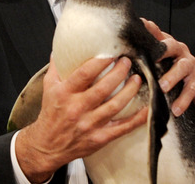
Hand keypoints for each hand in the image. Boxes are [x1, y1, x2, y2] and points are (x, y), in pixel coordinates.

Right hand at [15, 55, 147, 182]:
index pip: (84, 74)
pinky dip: (137, 118)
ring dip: (130, 91)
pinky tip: (147, 108)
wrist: (47, 146)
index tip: (112, 53)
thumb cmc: (50, 115)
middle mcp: (77, 108)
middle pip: (103, 88)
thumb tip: (61, 48)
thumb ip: (56, 67)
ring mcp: (89, 124)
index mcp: (65, 93)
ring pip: (115, 105)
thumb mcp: (49, 88)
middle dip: (119, 72)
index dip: (100, 62)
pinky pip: (123, 127)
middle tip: (127, 62)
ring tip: (137, 79)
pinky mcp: (100, 138)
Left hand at [141, 18, 194, 119]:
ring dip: (171, 77)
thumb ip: (141, 59)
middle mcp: (179, 50)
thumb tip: (115, 58)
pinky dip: (183, 100)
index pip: (156, 32)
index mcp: (165, 44)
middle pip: (171, 45)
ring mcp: (190, 64)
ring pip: (182, 67)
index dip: (147, 28)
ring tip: (161, 88)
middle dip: (162, 51)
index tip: (137, 26)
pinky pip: (191, 89)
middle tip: (151, 60)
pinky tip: (175, 109)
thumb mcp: (155, 64)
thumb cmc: (168, 74)